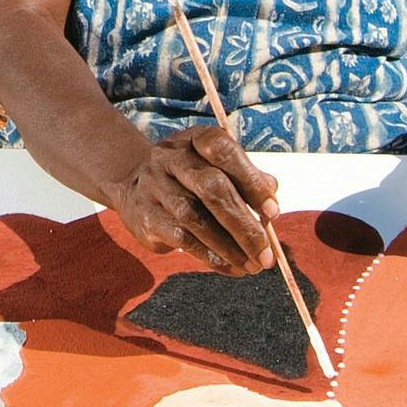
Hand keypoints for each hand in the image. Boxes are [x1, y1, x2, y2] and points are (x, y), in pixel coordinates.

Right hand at [101, 124, 280, 274]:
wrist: (133, 187)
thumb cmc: (189, 179)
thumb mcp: (215, 168)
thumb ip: (246, 181)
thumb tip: (271, 208)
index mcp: (195, 139)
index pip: (223, 151)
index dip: (250, 180)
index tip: (273, 212)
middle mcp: (171, 157)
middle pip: (212, 188)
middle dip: (244, 224)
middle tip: (267, 253)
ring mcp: (154, 185)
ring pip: (195, 217)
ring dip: (229, 246)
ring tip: (252, 265)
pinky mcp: (145, 216)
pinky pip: (181, 238)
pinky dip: (210, 256)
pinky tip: (230, 267)